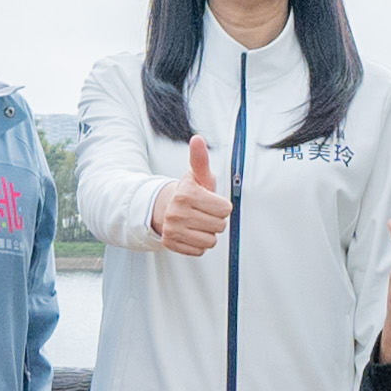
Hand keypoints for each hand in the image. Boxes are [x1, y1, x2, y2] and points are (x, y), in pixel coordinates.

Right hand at [152, 134, 229, 257]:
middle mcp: (177, 212)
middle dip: (215, 219)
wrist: (165, 207)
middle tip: (204, 212)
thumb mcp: (197, 175)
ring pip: (210, 241)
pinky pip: (199, 250)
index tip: (210, 201)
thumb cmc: (188, 192)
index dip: (221, 206)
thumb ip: (200, 159)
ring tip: (198, 222)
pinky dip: (198, 244)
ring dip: (208, 233)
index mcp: (186, 194)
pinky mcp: (171, 243)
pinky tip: (191, 232)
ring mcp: (173, 229)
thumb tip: (197, 139)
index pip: (225, 209)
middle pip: (219, 226)